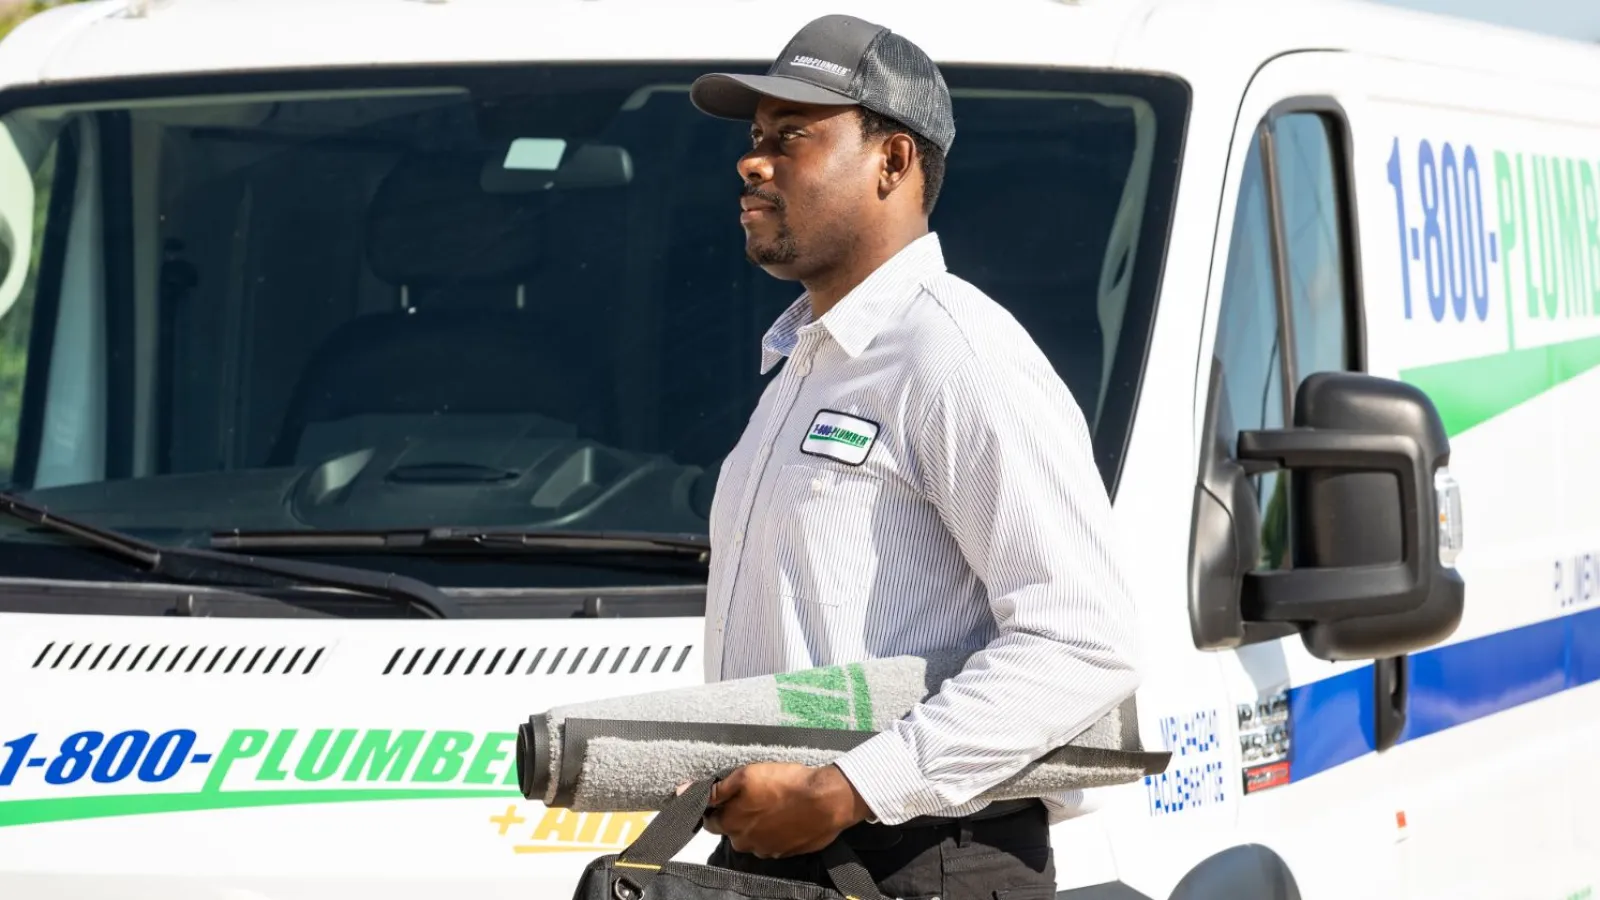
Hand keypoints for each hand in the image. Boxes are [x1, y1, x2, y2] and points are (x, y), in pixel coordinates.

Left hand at [683, 763, 872, 858]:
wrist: (827, 801)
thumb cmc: (785, 785)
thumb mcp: (746, 777)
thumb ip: (714, 788)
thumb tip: (683, 792)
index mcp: (731, 825)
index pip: (709, 821)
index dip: (715, 806)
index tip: (725, 795)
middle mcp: (746, 843)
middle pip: (732, 830)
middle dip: (738, 814)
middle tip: (754, 793)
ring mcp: (768, 850)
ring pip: (754, 836)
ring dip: (758, 822)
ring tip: (774, 801)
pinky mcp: (788, 851)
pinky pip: (775, 840)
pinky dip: (777, 828)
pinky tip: (787, 813)